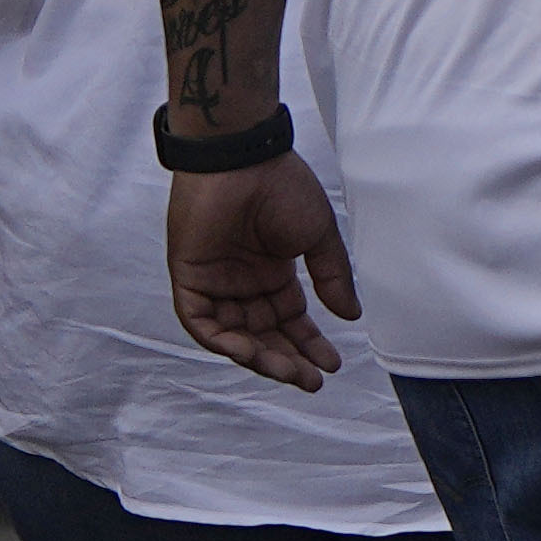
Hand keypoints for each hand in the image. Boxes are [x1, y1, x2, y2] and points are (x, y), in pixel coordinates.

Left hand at [166, 150, 357, 395]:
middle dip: (287, 359)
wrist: (244, 160)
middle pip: (263, 334)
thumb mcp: (318, 236)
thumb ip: (332, 277)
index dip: (309, 343)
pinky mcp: (189, 278)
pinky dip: (222, 340)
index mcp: (272, 271)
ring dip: (259, 356)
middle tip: (311, 380)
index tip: (331, 364)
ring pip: (234, 335)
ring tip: (289, 372)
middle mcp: (243, 282)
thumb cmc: (282, 188)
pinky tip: (250, 353)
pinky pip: (201, 321)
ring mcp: (215, 282)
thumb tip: (350, 315)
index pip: (289, 319)